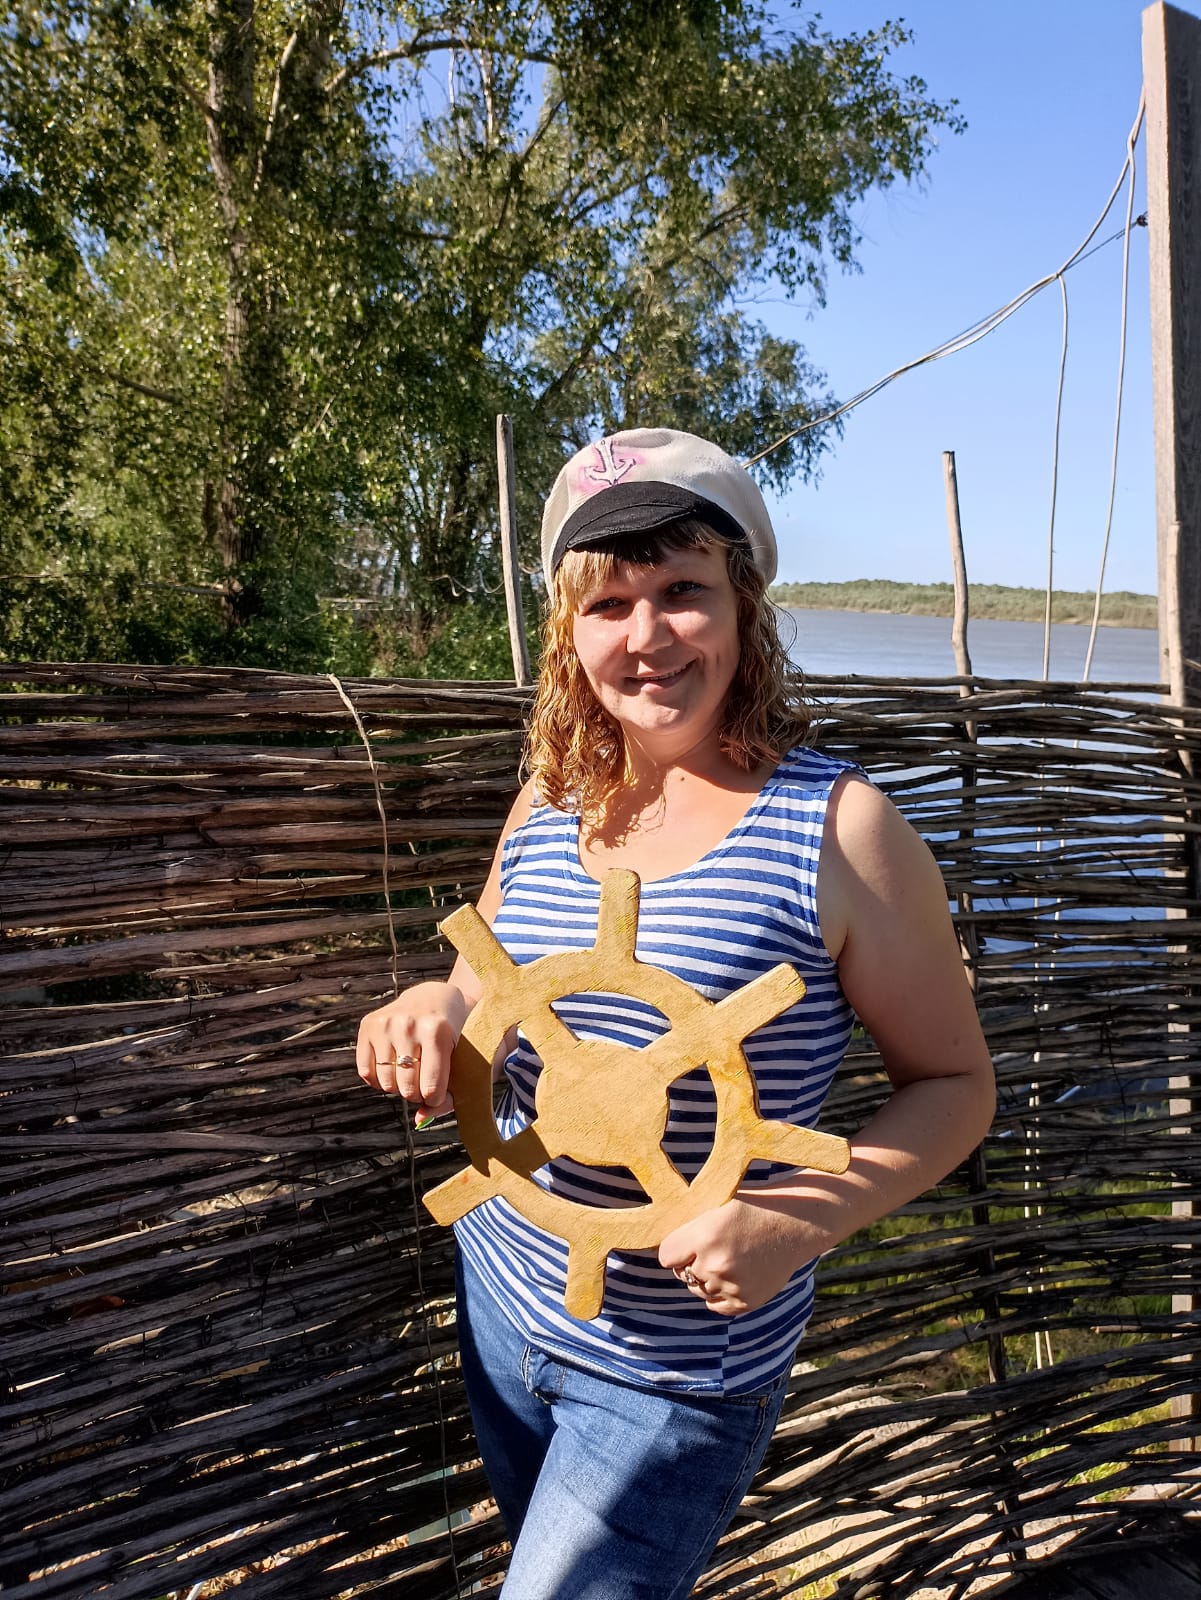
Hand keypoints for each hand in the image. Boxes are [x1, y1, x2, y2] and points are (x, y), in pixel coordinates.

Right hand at [355, 981, 469, 1123]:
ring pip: (386, 1083)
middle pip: (407, 1089)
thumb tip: (419, 1121)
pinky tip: (393, 1068)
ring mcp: (385, 1024)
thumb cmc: (454, 1034)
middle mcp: (408, 1025)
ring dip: (399, 1087)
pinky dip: (379, 1080)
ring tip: (410, 1074)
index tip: (438, 1093)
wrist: (434, 996)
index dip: (435, 1099)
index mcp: (437, 1031)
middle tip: (424, 1082)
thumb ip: (448, 1096)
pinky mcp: (368, 1024)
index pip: (431, 1089)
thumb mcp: (461, 1060)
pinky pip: (366, 1072)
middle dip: (417, 1094)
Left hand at [658, 1191, 828, 1316]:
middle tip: (717, 1247)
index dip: (676, 1249)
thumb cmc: (753, 1208)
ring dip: (707, 1278)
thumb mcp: (716, 1208)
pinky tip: (736, 1274)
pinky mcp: (744, 1303)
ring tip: (732, 1258)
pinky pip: (715, 1304)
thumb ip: (690, 1229)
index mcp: (705, 1236)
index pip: (666, 1255)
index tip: (686, 1243)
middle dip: (692, 1262)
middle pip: (682, 1273)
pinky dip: (720, 1293)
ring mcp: (731, 1287)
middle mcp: (715, 1264)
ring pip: (698, 1289)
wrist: (795, 1225)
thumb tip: (663, 1250)